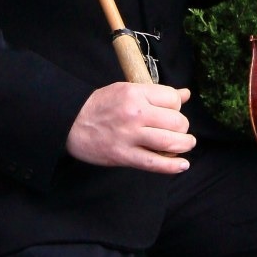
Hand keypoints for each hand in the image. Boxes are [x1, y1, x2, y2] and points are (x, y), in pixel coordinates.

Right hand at [65, 81, 195, 173]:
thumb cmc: (99, 105)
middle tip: (178, 130)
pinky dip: (172, 166)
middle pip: (176, 121)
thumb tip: (185, 94)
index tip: (172, 112)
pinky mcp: (124, 156)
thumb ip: (156, 93)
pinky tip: (182, 165)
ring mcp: (130, 136)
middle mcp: (135, 113)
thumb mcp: (126, 90)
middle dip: (182, 127)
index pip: (172, 99)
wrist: (70, 122)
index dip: (177, 107)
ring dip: (184, 145)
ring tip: (186, 144)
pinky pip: (154, 163)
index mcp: (135, 93)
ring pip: (170, 142)